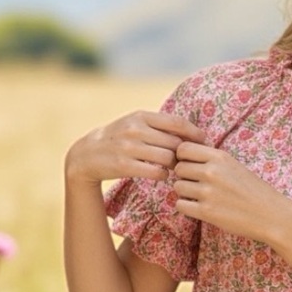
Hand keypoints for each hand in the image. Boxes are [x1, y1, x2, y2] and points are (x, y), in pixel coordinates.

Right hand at [65, 111, 208, 185]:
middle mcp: (135, 129)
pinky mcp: (124, 165)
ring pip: (167, 157)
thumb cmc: (119, 138)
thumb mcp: (135, 123)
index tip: (203, 140)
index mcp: (141, 116)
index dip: (194, 132)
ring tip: (175, 168)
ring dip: (175, 165)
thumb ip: (159, 125)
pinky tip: (162, 175)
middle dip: (185, 153)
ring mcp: (128, 147)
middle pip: (175, 142)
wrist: (87, 154)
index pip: (176, 122)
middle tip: (190, 160)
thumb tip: (192, 131)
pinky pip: (156, 172)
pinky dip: (163, 175)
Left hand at [172, 142, 291, 243]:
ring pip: (177, 187)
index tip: (191, 167)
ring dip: (185, 193)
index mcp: (220, 157)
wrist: (271, 215)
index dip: (182, 158)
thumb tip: (182, 156)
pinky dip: (186, 207)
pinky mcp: (206, 212)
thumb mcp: (234, 166)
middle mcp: (212, 171)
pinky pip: (180, 205)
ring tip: (201, 198)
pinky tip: (200, 208)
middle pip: (178, 168)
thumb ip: (211, 160)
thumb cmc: (253, 191)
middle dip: (184, 177)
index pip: (183, 149)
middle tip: (197, 185)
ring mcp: (208, 192)